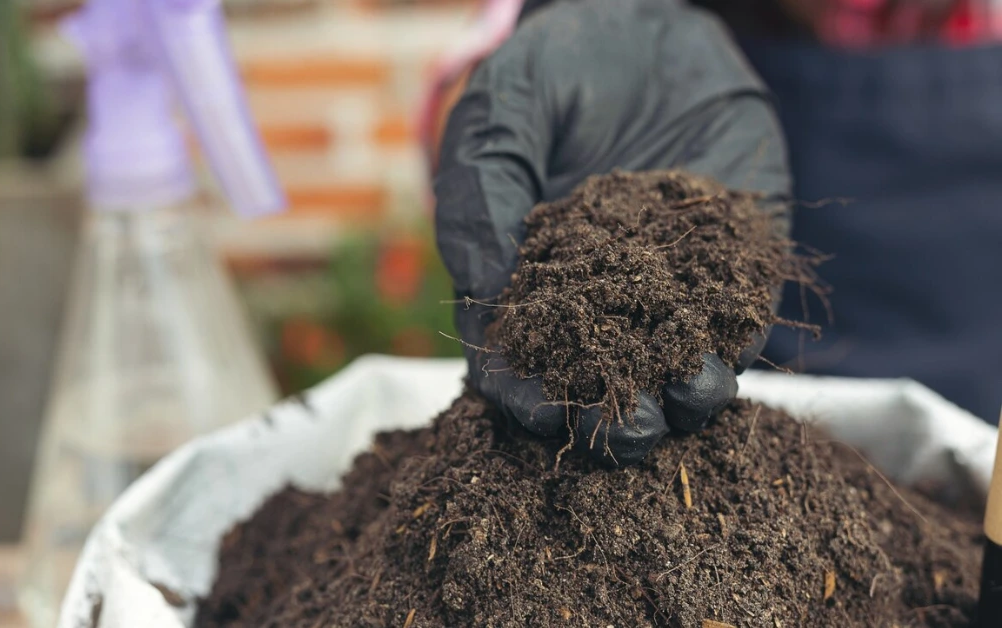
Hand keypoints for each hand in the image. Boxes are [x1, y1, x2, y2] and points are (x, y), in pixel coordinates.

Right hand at [434, 0, 788, 465]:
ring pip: (678, 368)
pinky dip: (738, 341)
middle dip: (615, 420)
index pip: (521, 365)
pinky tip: (727, 350)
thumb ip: (479, 204)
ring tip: (686, 396)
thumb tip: (484, 303)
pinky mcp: (736, 261)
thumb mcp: (496, 125)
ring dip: (685, 397)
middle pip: (604, 386)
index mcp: (528, 287)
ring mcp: (672, 288)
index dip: (525, 397)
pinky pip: (743, 315)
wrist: (640, 26)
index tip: (540, 412)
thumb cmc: (549, 76)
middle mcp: (601, 302)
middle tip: (627, 431)